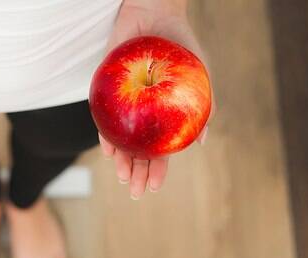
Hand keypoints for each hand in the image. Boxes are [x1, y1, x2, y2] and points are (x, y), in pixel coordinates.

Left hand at [100, 0, 212, 198]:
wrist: (155, 16)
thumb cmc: (180, 46)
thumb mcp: (198, 77)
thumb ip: (203, 107)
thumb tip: (199, 142)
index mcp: (162, 117)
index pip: (159, 151)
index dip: (157, 170)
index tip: (155, 187)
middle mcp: (142, 116)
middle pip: (138, 151)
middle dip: (137, 173)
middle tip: (136, 192)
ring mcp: (124, 107)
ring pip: (120, 141)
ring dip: (121, 161)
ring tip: (124, 176)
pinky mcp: (107, 94)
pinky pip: (104, 120)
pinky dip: (106, 136)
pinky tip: (108, 150)